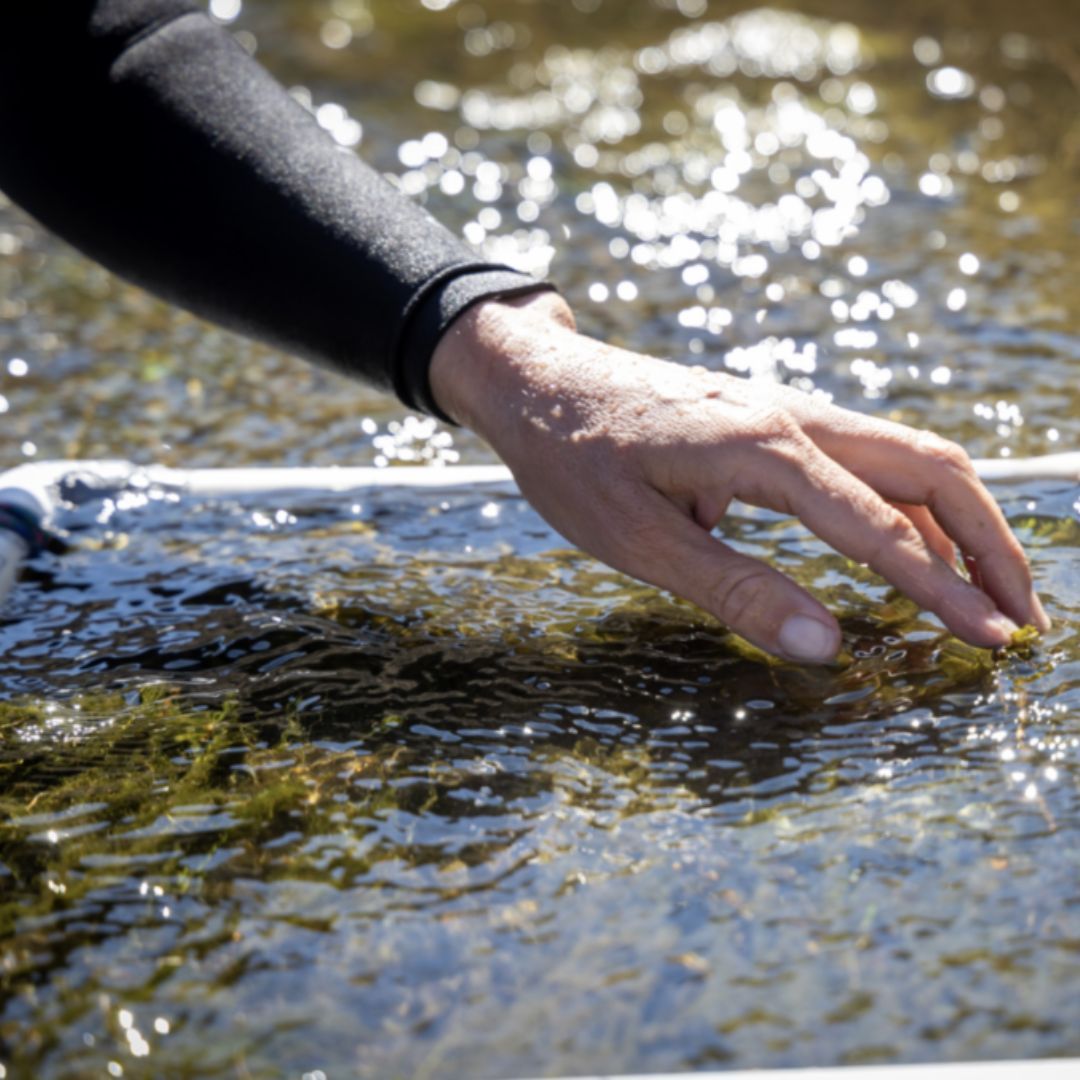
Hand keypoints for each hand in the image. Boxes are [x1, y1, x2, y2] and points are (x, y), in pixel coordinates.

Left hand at [430, 292, 1049, 662]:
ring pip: (906, 455)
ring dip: (958, 519)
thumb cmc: (572, 460)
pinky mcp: (769, 418)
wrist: (535, 379)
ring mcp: (785, 410)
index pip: (880, 530)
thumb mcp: (637, 539)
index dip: (943, 592)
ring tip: (985, 588)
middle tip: (1020, 615)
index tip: (992, 644)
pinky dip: (907, 503)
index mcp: (763, 449)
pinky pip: (864, 456)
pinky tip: (905, 547)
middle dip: (988, 542)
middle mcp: (792, 418)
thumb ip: (735, 591)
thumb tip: (826, 646)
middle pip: (930, 468)